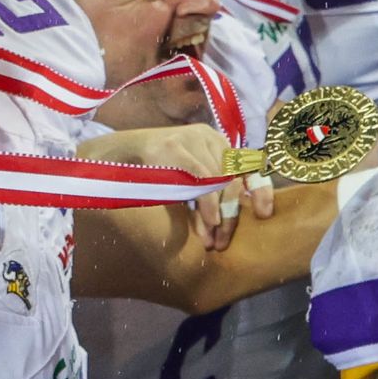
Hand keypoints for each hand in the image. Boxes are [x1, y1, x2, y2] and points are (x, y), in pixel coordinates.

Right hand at [81, 119, 273, 245]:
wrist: (112, 155)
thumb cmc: (153, 171)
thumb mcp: (187, 182)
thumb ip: (208, 194)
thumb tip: (224, 226)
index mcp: (216, 142)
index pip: (247, 164)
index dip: (259, 189)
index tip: (265, 214)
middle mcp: (208, 136)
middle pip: (233, 179)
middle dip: (231, 215)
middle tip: (223, 242)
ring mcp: (190, 139)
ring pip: (218, 182)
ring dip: (216, 216)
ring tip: (210, 239)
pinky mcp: (172, 146)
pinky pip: (200, 178)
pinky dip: (206, 203)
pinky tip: (206, 222)